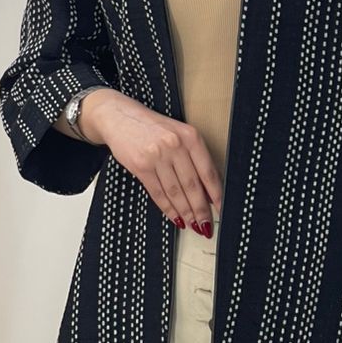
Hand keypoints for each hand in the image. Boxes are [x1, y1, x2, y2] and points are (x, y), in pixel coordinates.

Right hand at [80, 89, 221, 233]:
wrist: (120, 117)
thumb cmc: (153, 127)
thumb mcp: (179, 134)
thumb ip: (194, 157)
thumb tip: (207, 190)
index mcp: (191, 136)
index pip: (208, 171)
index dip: (216, 195)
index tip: (221, 209)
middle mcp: (175, 145)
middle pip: (193, 185)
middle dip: (201, 210)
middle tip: (206, 225)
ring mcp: (157, 156)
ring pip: (176, 192)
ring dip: (186, 212)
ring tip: (193, 225)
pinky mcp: (141, 166)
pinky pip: (158, 193)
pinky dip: (168, 208)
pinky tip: (175, 217)